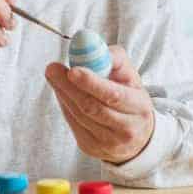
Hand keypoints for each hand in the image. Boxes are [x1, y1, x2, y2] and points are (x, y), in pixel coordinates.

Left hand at [45, 45, 155, 164]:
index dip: (92, 83)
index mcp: (139, 108)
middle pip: (92, 107)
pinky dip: (64, 104)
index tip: (73, 70)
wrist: (136, 135)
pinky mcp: (90, 147)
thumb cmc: (130, 96)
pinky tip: (62, 92)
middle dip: (68, 86)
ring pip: (79, 115)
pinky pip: (72, 123)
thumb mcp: (130, 76)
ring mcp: (107, 143)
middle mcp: (126, 129)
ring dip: (63, 93)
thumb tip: (91, 46)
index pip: (114, 96)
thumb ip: (114, 58)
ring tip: (54, 75)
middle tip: (53, 68)